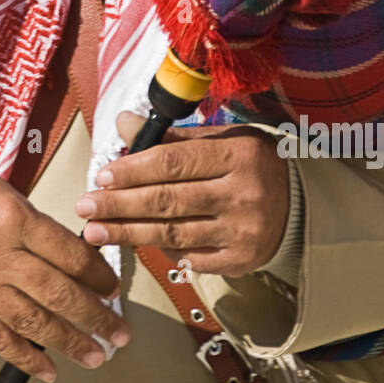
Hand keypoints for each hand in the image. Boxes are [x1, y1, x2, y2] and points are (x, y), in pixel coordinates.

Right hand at [0, 147, 129, 381]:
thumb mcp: (3, 190)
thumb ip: (36, 224)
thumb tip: (75, 257)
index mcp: (12, 217)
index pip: (69, 255)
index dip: (99, 275)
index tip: (114, 288)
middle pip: (57, 293)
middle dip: (95, 317)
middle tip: (120, 333)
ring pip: (31, 321)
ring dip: (68, 343)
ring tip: (96, 356)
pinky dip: (24, 356)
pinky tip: (48, 370)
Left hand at [74, 112, 289, 277]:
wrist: (300, 204)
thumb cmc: (249, 164)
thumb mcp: (219, 139)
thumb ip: (170, 137)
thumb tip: (122, 122)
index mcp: (237, 154)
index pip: (173, 163)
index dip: (133, 171)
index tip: (101, 176)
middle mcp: (243, 194)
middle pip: (168, 202)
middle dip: (119, 206)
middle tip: (84, 208)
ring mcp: (244, 231)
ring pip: (174, 234)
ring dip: (128, 233)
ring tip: (95, 232)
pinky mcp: (243, 260)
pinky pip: (192, 259)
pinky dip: (164, 253)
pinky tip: (138, 244)